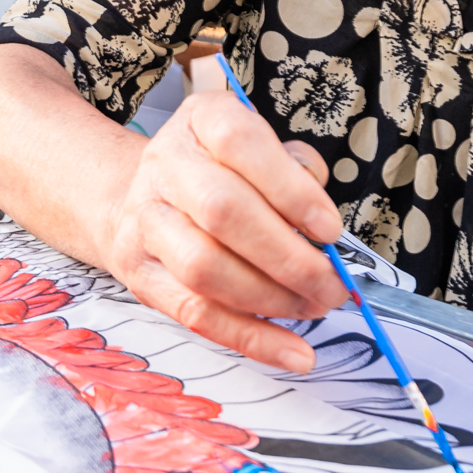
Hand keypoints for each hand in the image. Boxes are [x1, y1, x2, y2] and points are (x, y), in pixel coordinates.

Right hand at [96, 84, 351, 371]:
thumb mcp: (259, 150)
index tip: (330, 229)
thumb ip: (295, 173)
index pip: (240, 144)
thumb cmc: (219, 173)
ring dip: (270, 298)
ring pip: (204, 268)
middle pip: (221, 211)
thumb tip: (324, 230)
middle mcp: (165, 165)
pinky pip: (195, 314)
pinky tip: (293, 351)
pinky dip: (250, 338)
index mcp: (201, 121)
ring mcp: (144, 220)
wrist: (140, 199)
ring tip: (313, 307)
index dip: (290, 189)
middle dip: (288, 257)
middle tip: (332, 284)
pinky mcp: (141, 274)